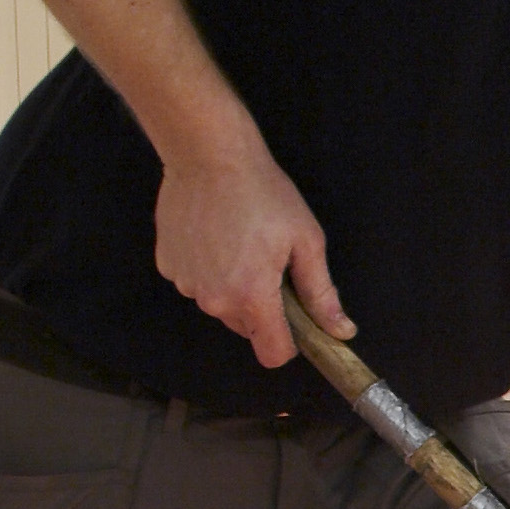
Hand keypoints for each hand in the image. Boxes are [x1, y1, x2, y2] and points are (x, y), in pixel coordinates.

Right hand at [154, 145, 352, 368]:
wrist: (208, 155)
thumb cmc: (264, 193)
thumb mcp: (306, 242)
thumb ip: (321, 293)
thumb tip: (341, 331)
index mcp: (252, 297)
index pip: (272, 354)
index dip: (289, 344)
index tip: (295, 320)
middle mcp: (214, 300)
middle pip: (247, 329)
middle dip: (262, 308)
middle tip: (269, 265)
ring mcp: (186, 284)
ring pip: (220, 306)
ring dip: (233, 288)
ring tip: (240, 244)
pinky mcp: (168, 267)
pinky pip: (196, 283)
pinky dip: (208, 270)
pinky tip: (215, 237)